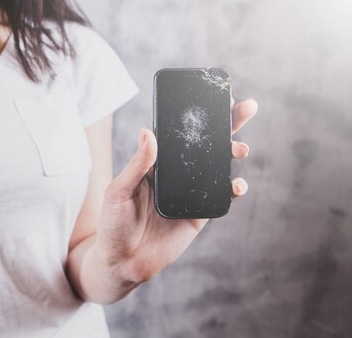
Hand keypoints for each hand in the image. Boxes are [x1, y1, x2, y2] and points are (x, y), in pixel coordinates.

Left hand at [94, 97, 257, 285]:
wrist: (121, 262)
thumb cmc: (113, 224)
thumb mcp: (119, 191)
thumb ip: (137, 165)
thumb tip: (146, 131)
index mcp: (156, 163)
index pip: (180, 134)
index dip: (198, 116)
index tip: (216, 97)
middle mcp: (176, 174)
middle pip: (206, 145)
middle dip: (228, 126)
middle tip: (246, 108)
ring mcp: (189, 193)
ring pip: (218, 168)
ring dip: (233, 154)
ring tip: (240, 148)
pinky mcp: (199, 215)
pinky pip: (220, 198)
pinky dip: (233, 190)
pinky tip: (237, 185)